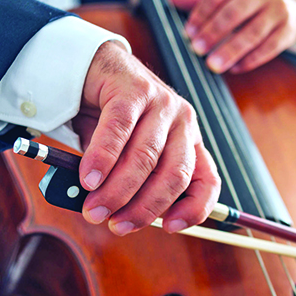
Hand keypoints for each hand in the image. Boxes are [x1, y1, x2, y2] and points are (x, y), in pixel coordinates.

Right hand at [71, 41, 220, 234]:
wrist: (91, 68)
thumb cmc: (109, 119)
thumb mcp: (128, 155)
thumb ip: (131, 182)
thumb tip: (114, 216)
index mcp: (189, 142)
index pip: (207, 181)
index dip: (194, 209)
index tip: (169, 227)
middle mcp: (183, 122)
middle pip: (173, 176)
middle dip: (143, 208)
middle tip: (115, 225)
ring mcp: (162, 103)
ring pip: (146, 158)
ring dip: (117, 190)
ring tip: (93, 209)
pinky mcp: (136, 89)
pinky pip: (119, 130)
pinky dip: (102, 160)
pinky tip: (89, 179)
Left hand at [168, 0, 295, 73]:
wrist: (295, 4)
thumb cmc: (252, 1)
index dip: (201, 15)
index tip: (188, 33)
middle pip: (236, 12)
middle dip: (214, 32)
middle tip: (197, 50)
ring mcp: (279, 12)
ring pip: (254, 33)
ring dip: (231, 50)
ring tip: (213, 66)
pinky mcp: (288, 31)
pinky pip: (269, 48)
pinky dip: (251, 60)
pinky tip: (234, 68)